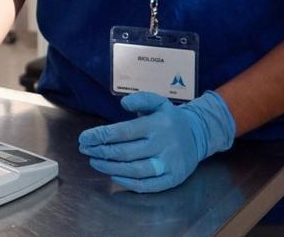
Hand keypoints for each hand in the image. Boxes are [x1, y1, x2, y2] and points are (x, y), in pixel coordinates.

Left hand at [79, 91, 235, 192]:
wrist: (199, 135)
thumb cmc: (170, 119)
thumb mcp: (158, 102)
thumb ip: (140, 99)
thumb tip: (123, 103)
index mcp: (158, 124)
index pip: (123, 132)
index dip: (101, 136)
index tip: (84, 138)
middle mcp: (163, 144)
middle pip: (125, 152)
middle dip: (101, 151)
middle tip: (85, 150)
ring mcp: (169, 163)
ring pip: (134, 170)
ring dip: (110, 167)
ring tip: (94, 162)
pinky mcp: (173, 178)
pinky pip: (148, 184)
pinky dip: (128, 182)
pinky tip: (114, 175)